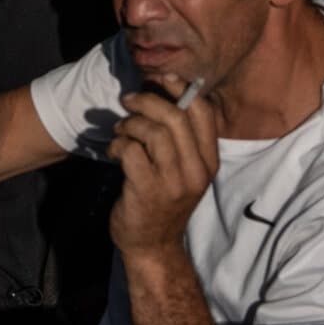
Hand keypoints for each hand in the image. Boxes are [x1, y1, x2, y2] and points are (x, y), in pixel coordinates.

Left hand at [106, 75, 219, 260]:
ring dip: (129, 123)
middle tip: (128, 100)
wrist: (152, 246)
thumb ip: (181, 137)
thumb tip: (163, 89)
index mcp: (209, 161)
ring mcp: (173, 182)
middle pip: (175, 117)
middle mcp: (196, 171)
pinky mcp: (147, 190)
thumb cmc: (165, 198)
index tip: (160, 78)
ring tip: (121, 131)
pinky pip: (130, 150)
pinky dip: (117, 144)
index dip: (181, 88)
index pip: (204, 113)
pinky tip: (114, 152)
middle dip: (147, 100)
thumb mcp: (184, 169)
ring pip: (152, 131)